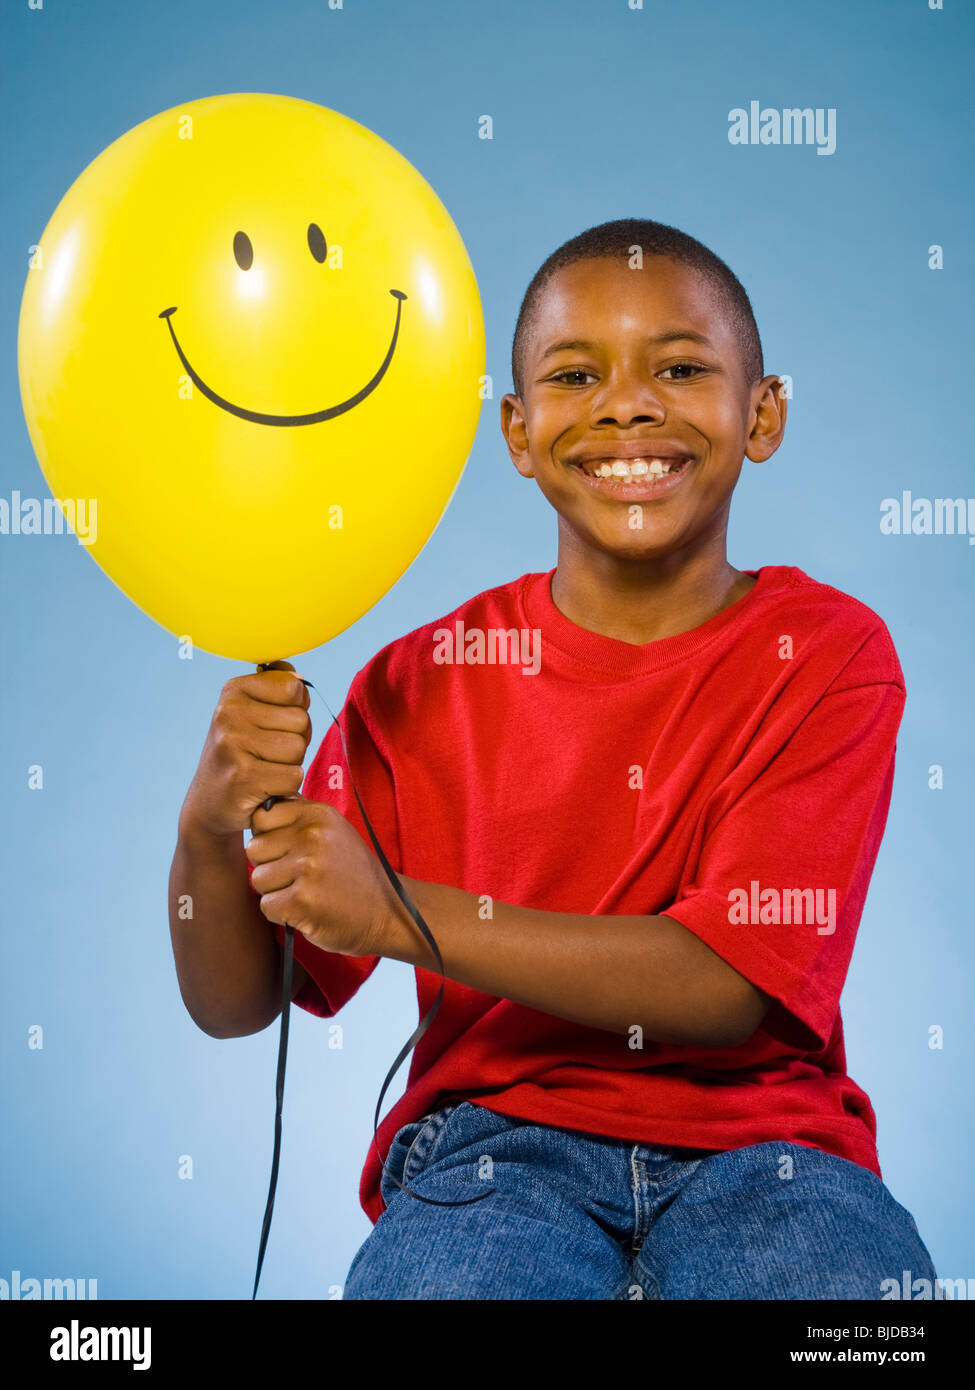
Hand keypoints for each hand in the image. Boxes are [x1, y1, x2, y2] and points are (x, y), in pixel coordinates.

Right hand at [179, 660, 310, 839]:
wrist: (210, 802)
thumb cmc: (242, 753)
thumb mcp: (252, 712)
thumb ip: (278, 687)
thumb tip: (298, 678)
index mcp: (234, 690)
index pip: (294, 688)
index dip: (295, 710)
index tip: (273, 725)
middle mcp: (228, 713)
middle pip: (301, 720)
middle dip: (295, 740)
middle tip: (267, 754)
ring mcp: (233, 744)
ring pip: (299, 748)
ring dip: (290, 764)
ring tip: (264, 769)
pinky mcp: (242, 777)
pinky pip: (293, 777)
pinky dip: (286, 787)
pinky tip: (263, 787)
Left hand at [246, 794, 397, 957]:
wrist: (388, 913)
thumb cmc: (353, 874)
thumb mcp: (334, 831)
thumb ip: (299, 816)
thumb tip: (259, 807)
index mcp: (318, 814)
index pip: (261, 817)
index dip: (268, 838)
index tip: (289, 851)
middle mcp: (313, 835)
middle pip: (254, 849)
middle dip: (270, 867)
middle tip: (301, 878)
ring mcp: (308, 867)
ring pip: (258, 879)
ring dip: (276, 892)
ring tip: (307, 893)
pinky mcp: (303, 900)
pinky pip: (266, 906)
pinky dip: (282, 914)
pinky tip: (307, 910)